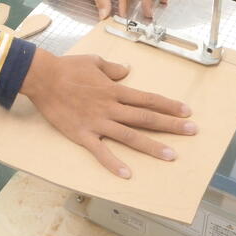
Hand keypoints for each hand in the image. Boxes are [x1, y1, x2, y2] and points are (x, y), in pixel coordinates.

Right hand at [21, 50, 195, 177]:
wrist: (43, 78)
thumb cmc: (67, 68)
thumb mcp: (93, 61)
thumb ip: (112, 68)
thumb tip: (127, 71)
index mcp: (114, 90)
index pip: (148, 99)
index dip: (169, 105)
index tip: (186, 111)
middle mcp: (111, 107)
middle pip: (146, 118)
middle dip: (171, 125)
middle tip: (192, 131)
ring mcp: (98, 122)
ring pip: (130, 136)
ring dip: (152, 146)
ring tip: (171, 155)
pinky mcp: (83, 134)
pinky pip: (100, 151)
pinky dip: (113, 163)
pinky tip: (127, 174)